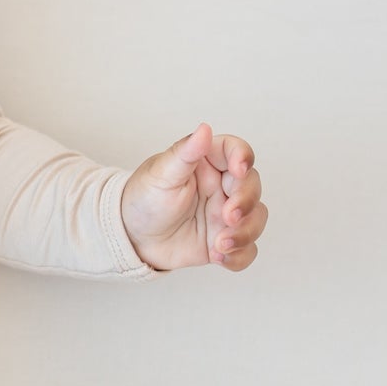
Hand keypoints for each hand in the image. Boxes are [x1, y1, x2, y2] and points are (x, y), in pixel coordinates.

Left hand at [119, 123, 266, 272]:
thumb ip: (184, 153)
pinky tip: (220, 257)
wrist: (131, 237)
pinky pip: (245, 249)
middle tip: (228, 215)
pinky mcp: (223, 240)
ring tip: (220, 244)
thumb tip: (204, 128)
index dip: (243, 158)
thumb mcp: (160, 175)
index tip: (238, 170)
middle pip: (252, 186)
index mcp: (207, 163)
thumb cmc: (143, 199)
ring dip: (245, 232)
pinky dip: (239, 255)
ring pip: (255, 219)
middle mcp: (222, 187)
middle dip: (246, 202)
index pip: (236, 151)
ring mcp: (225, 214)